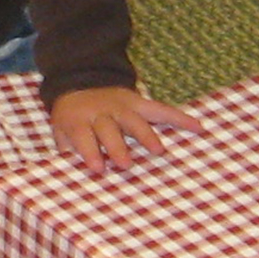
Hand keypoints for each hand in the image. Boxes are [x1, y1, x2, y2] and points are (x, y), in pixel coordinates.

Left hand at [48, 81, 200, 172]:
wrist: (80, 82)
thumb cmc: (72, 117)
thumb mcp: (60, 131)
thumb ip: (67, 150)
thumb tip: (72, 176)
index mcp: (79, 120)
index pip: (83, 136)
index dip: (90, 152)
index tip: (99, 168)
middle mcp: (101, 112)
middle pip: (110, 129)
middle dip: (118, 146)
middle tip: (127, 165)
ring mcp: (121, 106)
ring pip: (135, 120)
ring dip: (147, 135)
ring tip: (158, 151)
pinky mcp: (138, 102)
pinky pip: (160, 110)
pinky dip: (179, 118)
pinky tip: (198, 127)